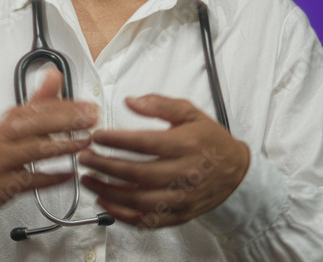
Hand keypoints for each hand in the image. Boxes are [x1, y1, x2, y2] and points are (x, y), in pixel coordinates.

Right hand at [0, 69, 97, 229]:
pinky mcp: (1, 184)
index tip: (91, 107)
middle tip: (92, 120)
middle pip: (37, 124)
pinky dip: (50, 178)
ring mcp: (1, 160)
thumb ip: (39, 100)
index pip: (41, 106)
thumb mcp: (14, 123)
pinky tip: (69, 175)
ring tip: (84, 144)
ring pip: (33, 150)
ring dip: (62, 146)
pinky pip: (29, 180)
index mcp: (10, 118)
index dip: (68, 106)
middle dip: (67, 120)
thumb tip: (54, 74)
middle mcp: (4, 135)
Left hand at [78, 94, 249, 228]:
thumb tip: (131, 101)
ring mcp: (181, 198)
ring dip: (109, 191)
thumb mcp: (190, 113)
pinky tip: (106, 203)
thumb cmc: (210, 141)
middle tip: (85, 158)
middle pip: (137, 173)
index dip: (117, 140)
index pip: (145, 143)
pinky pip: (147, 221)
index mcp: (185, 145)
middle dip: (106, 166)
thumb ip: (160, 104)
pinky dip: (123, 215)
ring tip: (89, 179)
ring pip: (139, 200)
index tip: (97, 136)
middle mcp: (183, 173)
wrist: (236, 172)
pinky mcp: (179, 215)